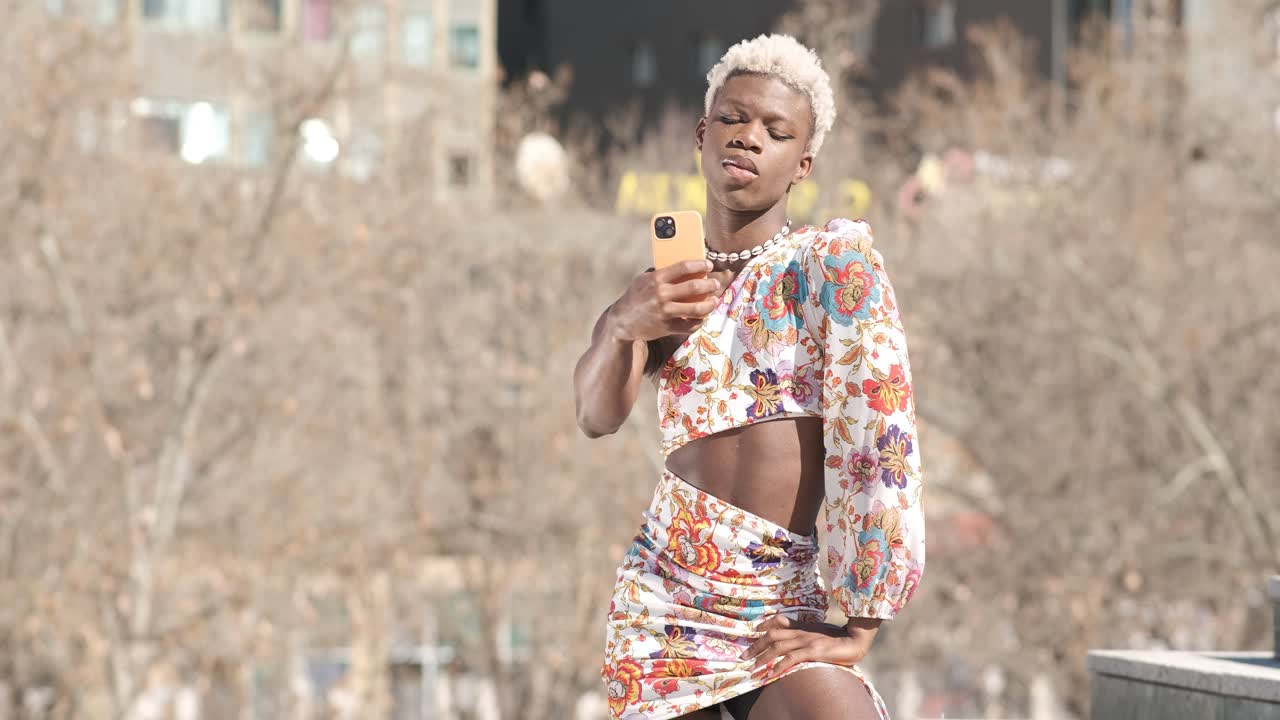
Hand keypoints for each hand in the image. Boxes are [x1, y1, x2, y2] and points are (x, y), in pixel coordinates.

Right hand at [607, 259, 724, 342]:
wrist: (622, 321)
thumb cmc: (635, 297)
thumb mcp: (642, 280)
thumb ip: (659, 272)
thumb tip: (679, 265)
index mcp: (656, 279)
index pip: (683, 267)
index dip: (700, 265)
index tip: (709, 265)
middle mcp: (661, 294)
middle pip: (694, 287)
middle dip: (710, 285)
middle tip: (715, 284)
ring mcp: (665, 312)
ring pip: (696, 309)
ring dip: (710, 304)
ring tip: (714, 301)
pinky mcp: (667, 327)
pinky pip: (690, 326)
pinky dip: (699, 321)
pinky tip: (702, 317)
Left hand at [743, 615, 879, 681]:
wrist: (854, 640)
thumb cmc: (837, 638)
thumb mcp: (818, 632)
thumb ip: (804, 634)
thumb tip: (792, 639)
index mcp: (802, 628)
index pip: (778, 623)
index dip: (764, 627)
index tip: (754, 634)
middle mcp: (801, 632)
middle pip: (772, 636)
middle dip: (757, 646)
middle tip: (745, 656)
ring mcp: (806, 640)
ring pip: (778, 647)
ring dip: (763, 657)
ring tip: (753, 667)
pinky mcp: (813, 651)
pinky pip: (792, 657)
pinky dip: (780, 665)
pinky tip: (772, 672)